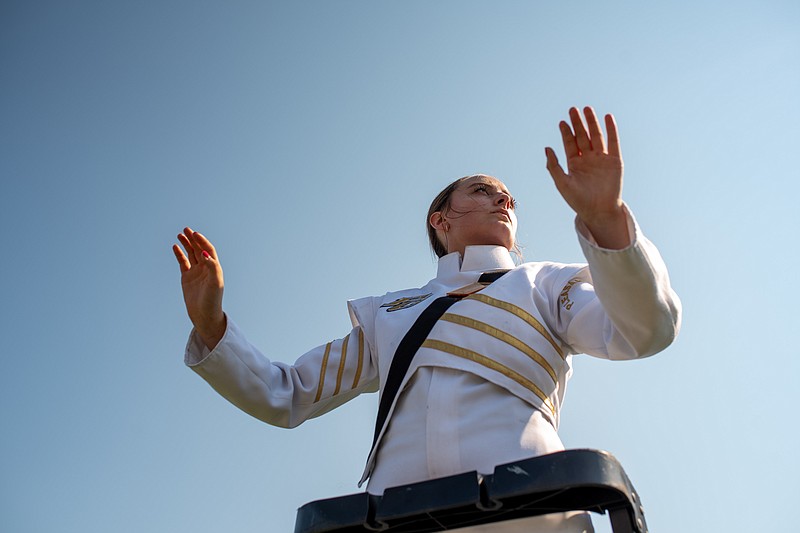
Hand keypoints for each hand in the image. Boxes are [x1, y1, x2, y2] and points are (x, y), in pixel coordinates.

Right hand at [172, 228, 225, 348]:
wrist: (204, 315)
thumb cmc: (213, 300)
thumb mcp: (215, 283)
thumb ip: (212, 266)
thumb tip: (205, 252)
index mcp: (214, 268)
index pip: (208, 250)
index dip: (202, 241)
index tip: (194, 234)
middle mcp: (206, 268)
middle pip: (199, 249)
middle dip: (193, 239)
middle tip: (186, 229)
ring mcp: (196, 272)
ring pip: (191, 254)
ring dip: (186, 244)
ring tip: (180, 234)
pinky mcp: (187, 278)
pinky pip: (183, 262)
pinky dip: (179, 254)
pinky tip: (175, 247)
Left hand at [545, 107, 628, 248]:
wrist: (599, 211)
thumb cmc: (578, 200)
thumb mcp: (562, 183)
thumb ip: (553, 166)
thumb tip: (546, 148)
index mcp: (575, 164)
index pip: (570, 144)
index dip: (566, 133)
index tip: (562, 122)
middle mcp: (588, 159)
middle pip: (582, 136)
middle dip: (578, 123)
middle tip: (572, 109)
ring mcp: (602, 159)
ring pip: (596, 136)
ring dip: (592, 123)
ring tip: (587, 109)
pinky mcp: (615, 161)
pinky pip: (613, 142)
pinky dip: (611, 130)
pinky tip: (607, 118)